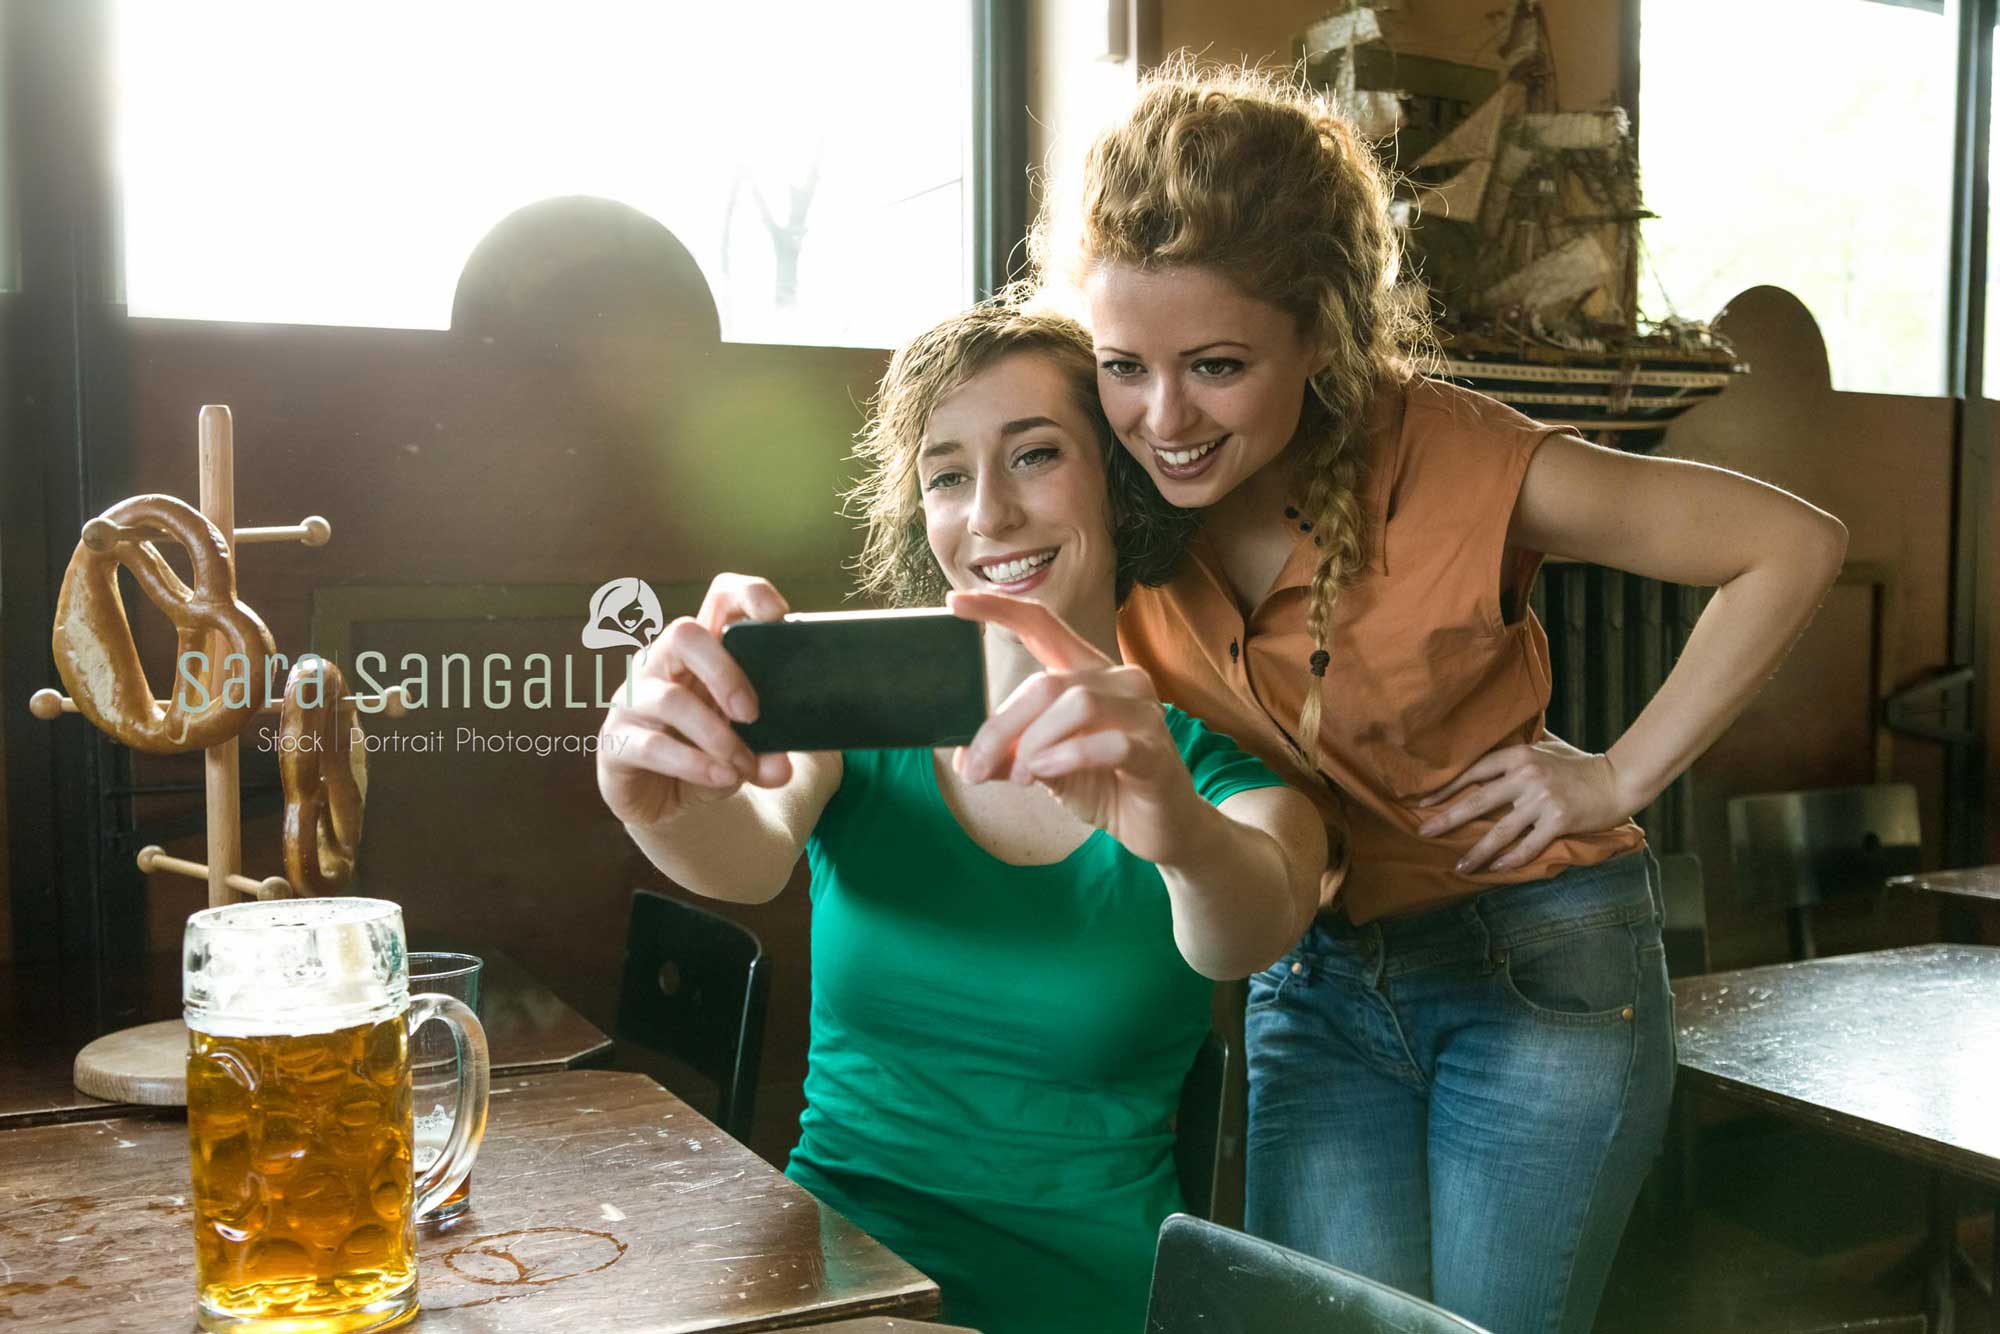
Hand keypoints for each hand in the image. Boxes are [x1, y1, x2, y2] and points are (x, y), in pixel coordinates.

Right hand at [596, 573, 795, 827]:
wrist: (664, 802)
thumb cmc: (707, 755)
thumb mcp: (746, 751)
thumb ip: (767, 754)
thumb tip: (781, 766)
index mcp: (702, 653)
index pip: (719, 599)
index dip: (748, 596)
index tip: (778, 618)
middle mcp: (661, 664)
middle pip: (684, 634)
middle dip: (724, 671)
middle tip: (752, 713)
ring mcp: (632, 699)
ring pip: (669, 699)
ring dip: (715, 735)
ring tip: (741, 766)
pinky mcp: (615, 740)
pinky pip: (652, 746)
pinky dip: (693, 764)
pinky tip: (722, 778)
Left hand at [948, 590, 1205, 864]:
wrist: (1161, 827)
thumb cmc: (1106, 785)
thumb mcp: (1046, 768)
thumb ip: (1010, 756)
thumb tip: (965, 760)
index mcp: (1087, 674)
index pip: (1043, 625)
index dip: (1001, 609)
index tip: (955, 602)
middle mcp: (1119, 681)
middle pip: (1046, 684)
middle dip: (1001, 727)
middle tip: (978, 767)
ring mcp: (1143, 713)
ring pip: (1076, 704)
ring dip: (1035, 743)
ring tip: (1025, 775)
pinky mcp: (1155, 751)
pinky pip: (1107, 742)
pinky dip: (1068, 756)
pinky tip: (1049, 772)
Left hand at [1414, 736, 1633, 873]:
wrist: (1618, 779)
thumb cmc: (1577, 765)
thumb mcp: (1544, 749)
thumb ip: (1515, 754)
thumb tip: (1481, 757)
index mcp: (1518, 755)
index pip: (1473, 772)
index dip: (1446, 788)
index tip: (1423, 802)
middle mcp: (1527, 775)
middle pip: (1478, 801)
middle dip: (1447, 819)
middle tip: (1423, 833)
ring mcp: (1543, 799)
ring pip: (1500, 830)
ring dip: (1477, 852)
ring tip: (1459, 867)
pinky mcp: (1559, 820)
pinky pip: (1529, 845)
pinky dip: (1512, 859)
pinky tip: (1496, 869)